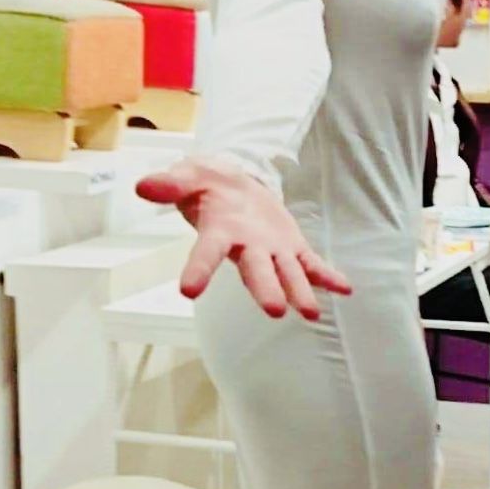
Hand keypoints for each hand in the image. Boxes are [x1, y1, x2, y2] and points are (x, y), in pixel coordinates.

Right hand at [136, 159, 351, 317]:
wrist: (231, 185)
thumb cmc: (205, 185)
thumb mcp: (188, 175)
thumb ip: (171, 183)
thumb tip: (144, 186)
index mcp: (218, 231)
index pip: (205, 252)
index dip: (197, 270)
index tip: (187, 291)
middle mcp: (245, 248)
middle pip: (254, 271)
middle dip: (265, 290)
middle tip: (275, 310)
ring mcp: (271, 250)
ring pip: (286, 274)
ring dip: (300, 292)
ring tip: (312, 313)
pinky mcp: (291, 247)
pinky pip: (312, 264)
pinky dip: (328, 276)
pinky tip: (345, 289)